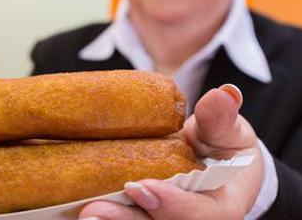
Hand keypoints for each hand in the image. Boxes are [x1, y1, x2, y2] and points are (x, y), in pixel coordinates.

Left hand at [78, 84, 264, 219]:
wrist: (210, 158)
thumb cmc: (222, 145)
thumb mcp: (226, 128)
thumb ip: (220, 117)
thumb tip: (224, 94)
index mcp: (221, 206)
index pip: (202, 214)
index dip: (174, 205)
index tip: (143, 186)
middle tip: (94, 210)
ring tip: (84, 212)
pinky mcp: (141, 216)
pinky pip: (122, 217)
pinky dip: (102, 215)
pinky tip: (74, 208)